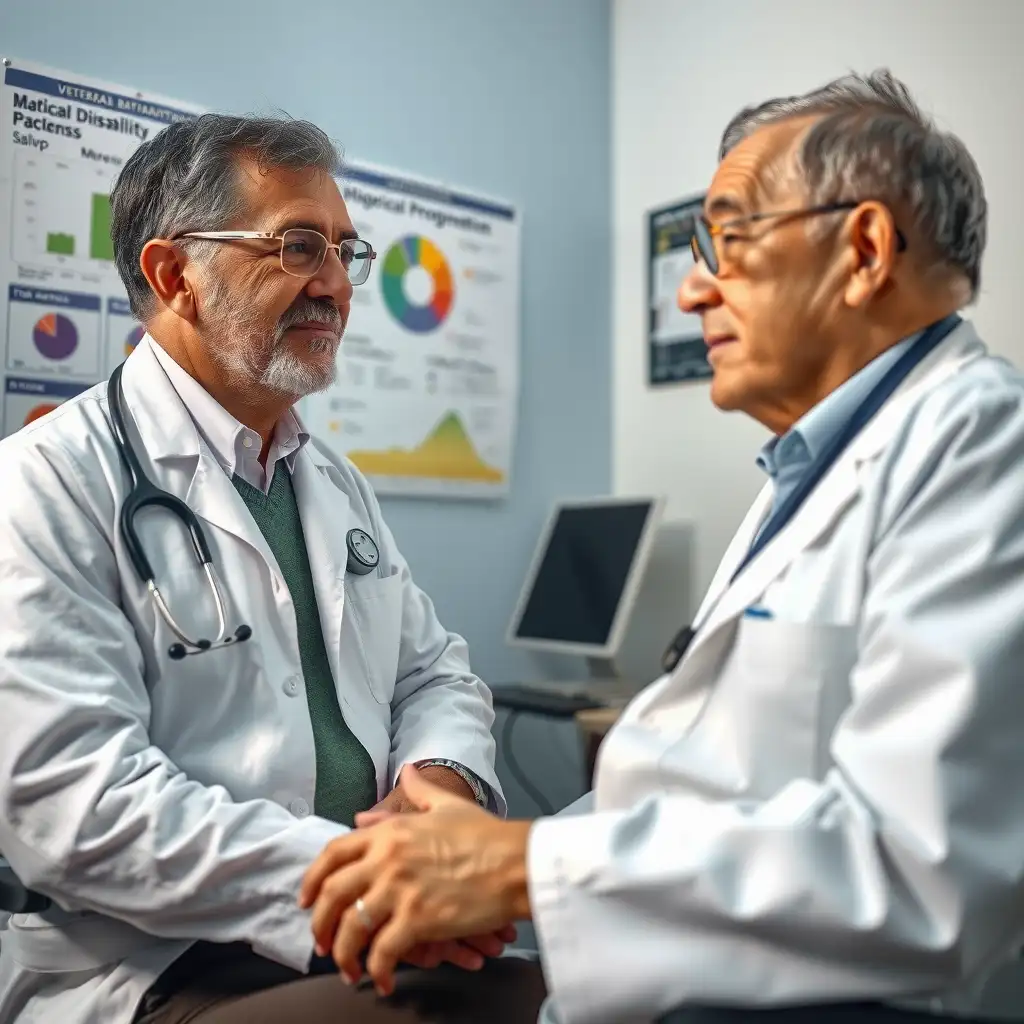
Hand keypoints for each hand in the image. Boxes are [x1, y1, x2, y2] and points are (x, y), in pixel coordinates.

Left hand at [299, 764, 531, 995]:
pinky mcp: (418, 919)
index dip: (312, 880)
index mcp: (390, 831)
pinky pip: (382, 953)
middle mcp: (387, 858)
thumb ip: (420, 790)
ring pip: (351, 929)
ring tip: (350, 970)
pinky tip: (384, 982)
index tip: (307, 900)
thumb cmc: (487, 836)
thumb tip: (408, 771)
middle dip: (320, 924)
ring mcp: (400, 888)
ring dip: (344, 955)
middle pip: (332, 895)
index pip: (333, 854)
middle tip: (322, 943)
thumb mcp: (448, 805)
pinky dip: (377, 972)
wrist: (516, 861)